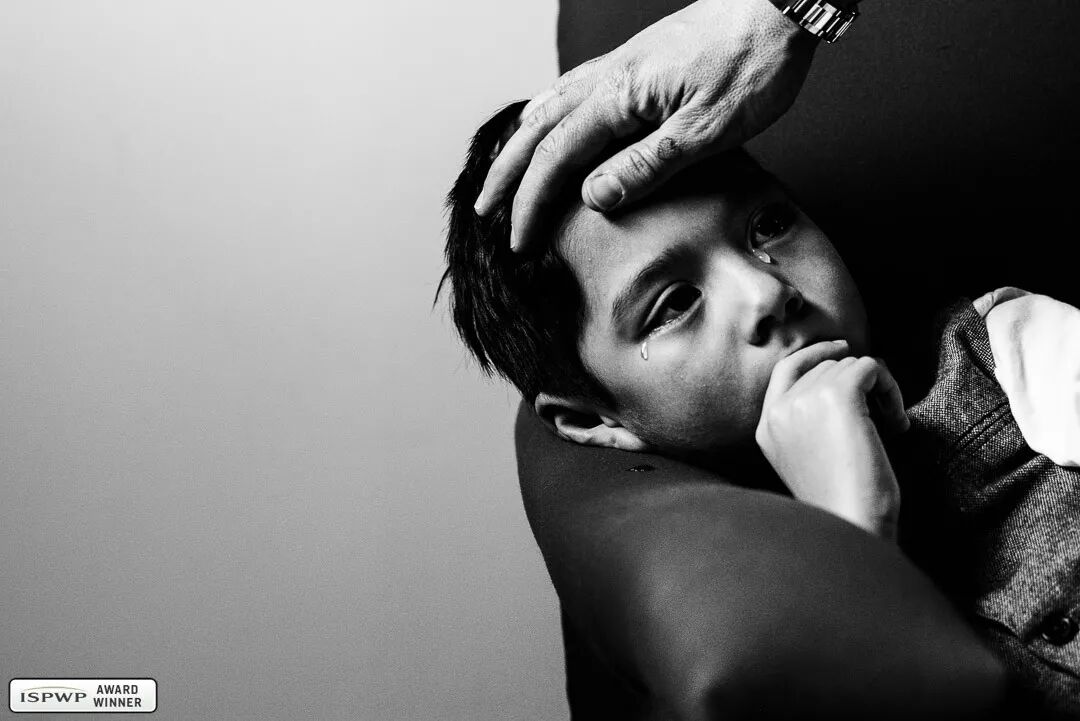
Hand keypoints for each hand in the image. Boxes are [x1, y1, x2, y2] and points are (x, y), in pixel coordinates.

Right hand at [473, 0, 817, 250]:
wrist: (777, 4)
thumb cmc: (752, 63)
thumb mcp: (705, 130)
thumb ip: (647, 165)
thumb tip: (593, 198)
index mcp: (618, 97)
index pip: (556, 158)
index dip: (531, 203)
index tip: (518, 241)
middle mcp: (608, 78)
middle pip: (537, 130)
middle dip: (507, 175)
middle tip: (483, 209)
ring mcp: (619, 66)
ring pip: (549, 106)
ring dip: (519, 142)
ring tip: (502, 170)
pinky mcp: (636, 61)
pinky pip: (572, 88)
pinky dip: (547, 113)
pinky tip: (550, 121)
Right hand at [755, 340, 908, 538]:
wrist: (853, 526)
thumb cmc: (843, 505)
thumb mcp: (810, 460)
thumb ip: (809, 422)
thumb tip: (844, 378)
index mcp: (767, 427)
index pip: (786, 369)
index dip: (816, 353)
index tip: (846, 351)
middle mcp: (780, 410)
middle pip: (826, 367)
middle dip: (860, 384)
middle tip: (885, 419)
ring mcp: (805, 400)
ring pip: (852, 366)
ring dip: (881, 390)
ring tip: (892, 427)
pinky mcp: (837, 395)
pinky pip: (872, 368)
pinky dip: (892, 389)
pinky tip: (899, 425)